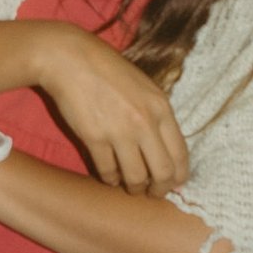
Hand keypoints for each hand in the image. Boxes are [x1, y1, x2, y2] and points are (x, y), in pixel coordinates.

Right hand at [26, 22, 187, 195]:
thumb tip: (165, 149)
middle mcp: (144, 122)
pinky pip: (108, 171)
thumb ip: (157, 115)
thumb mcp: (144, 87)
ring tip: (130, 187)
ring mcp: (119, 131)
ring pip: (136, 177)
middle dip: (159, 189)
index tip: (172, 184)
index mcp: (161, 108)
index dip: (178, 176)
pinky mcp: (94, 137)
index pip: (180, 153)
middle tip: (152, 193)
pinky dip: (110, 179)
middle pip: (162, 172)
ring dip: (134, 187)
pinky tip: (110, 177)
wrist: (71, 59)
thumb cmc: (108, 71)